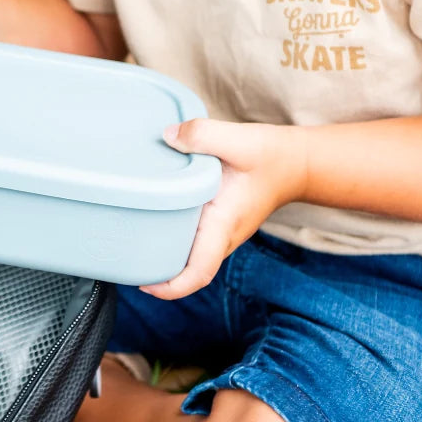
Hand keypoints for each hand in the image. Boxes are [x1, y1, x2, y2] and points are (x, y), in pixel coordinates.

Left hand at [140, 119, 308, 300]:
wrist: (298, 163)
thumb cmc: (271, 155)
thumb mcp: (239, 139)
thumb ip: (202, 135)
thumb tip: (167, 137)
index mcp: (224, 224)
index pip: (200, 271)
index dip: (172, 286)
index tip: (144, 285)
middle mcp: (222, 236)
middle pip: (188, 271)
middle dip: (158, 276)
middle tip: (123, 264)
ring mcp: (221, 234)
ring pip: (190, 259)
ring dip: (165, 260)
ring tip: (131, 248)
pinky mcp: (219, 224)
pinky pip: (194, 243)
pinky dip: (174, 242)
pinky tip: (152, 225)